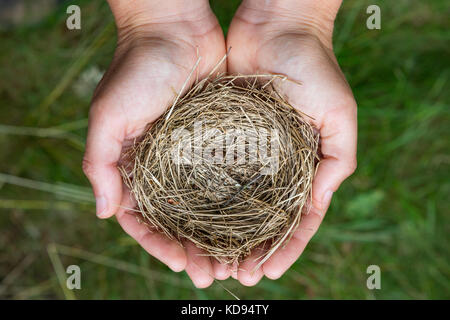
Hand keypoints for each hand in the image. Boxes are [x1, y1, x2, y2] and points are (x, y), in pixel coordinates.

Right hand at [83, 0, 225, 287]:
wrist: (175, 27)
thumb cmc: (138, 67)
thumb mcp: (108, 114)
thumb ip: (100, 163)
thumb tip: (104, 212)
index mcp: (134, 164)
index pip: (143, 218)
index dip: (159, 245)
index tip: (181, 263)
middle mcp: (163, 165)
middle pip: (177, 219)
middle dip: (193, 249)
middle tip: (213, 274)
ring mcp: (191, 155)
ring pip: (205, 205)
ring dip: (217, 234)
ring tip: (236, 260)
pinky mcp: (218, 139)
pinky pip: (226, 177)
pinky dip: (236, 202)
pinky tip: (252, 222)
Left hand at [225, 0, 356, 284]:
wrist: (276, 25)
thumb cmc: (314, 67)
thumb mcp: (340, 115)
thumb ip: (338, 161)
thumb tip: (319, 203)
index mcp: (303, 165)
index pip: (295, 219)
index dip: (284, 248)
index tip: (267, 272)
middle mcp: (272, 164)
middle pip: (260, 218)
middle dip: (249, 249)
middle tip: (234, 275)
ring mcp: (245, 152)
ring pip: (231, 202)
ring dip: (221, 233)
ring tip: (209, 260)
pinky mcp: (218, 135)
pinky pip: (208, 171)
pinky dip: (201, 198)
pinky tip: (189, 221)